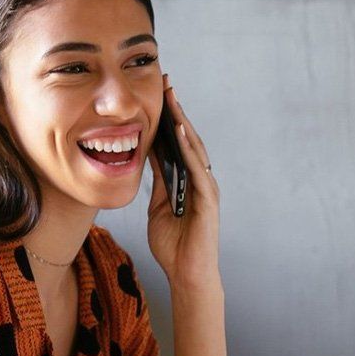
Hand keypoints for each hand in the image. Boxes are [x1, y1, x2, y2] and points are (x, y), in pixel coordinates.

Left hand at [146, 72, 221, 289]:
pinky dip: (188, 149)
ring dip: (183, 122)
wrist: (186, 274)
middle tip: (165, 82)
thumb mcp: (157, 206)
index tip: (156, 93)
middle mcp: (199, 179)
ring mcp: (206, 187)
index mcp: (185, 180)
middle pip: (188, 138)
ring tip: (172, 97)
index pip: (176, 142)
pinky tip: (180, 131)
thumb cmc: (173, 245)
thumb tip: (146, 158)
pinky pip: (196, 169)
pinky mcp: (208, 199)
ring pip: (194, 148)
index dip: (167, 118)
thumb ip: (158, 182)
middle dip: (176, 110)